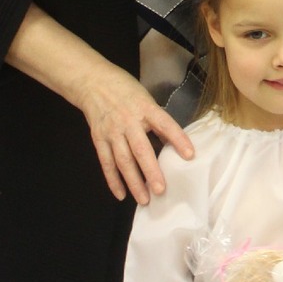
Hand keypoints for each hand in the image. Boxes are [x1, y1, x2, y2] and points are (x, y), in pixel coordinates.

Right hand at [76, 67, 192, 204]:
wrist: (92, 82)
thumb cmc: (125, 90)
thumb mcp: (146, 98)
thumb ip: (157, 120)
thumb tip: (173, 142)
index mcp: (145, 108)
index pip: (165, 124)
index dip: (178, 139)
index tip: (190, 155)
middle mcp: (128, 121)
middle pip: (141, 150)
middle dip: (151, 171)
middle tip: (161, 190)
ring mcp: (112, 131)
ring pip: (123, 161)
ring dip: (134, 182)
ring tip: (144, 199)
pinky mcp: (98, 138)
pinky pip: (106, 162)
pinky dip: (113, 180)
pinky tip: (121, 194)